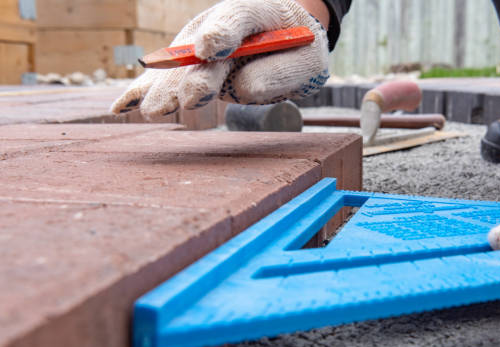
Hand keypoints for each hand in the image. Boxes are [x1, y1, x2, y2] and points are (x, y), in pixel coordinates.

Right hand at [111, 0, 329, 118]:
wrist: (287, 38)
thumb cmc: (300, 48)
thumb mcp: (307, 62)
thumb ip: (279, 72)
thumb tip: (241, 88)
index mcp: (256, 12)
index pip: (237, 18)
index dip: (222, 34)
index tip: (209, 49)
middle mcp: (222, 29)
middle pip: (203, 51)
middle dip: (194, 77)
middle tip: (185, 101)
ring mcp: (202, 48)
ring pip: (181, 69)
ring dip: (168, 91)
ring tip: (155, 111)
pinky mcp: (191, 67)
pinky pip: (167, 80)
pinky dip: (144, 91)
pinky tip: (121, 106)